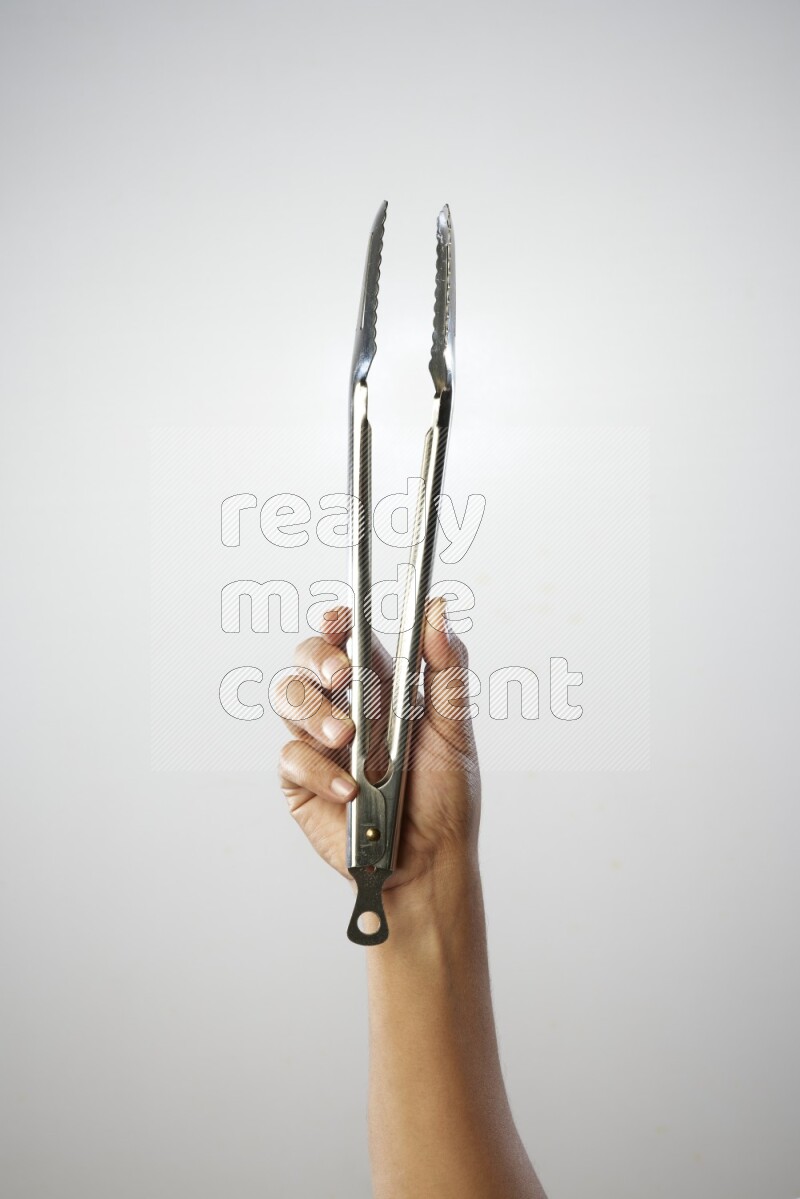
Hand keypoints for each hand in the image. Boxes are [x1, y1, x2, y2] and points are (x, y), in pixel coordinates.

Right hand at [274, 598, 480, 896]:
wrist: (429, 862)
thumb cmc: (445, 798)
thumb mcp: (455, 729)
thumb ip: (446, 667)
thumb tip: (437, 608)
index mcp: (382, 689)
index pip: (349, 640)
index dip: (337, 624)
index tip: (339, 620)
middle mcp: (345, 709)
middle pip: (307, 661)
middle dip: (318, 659)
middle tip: (342, 677)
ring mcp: (319, 744)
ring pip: (289, 698)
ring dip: (316, 712)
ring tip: (348, 738)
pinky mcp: (301, 781)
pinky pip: (292, 758)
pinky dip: (320, 771)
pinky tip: (349, 789)